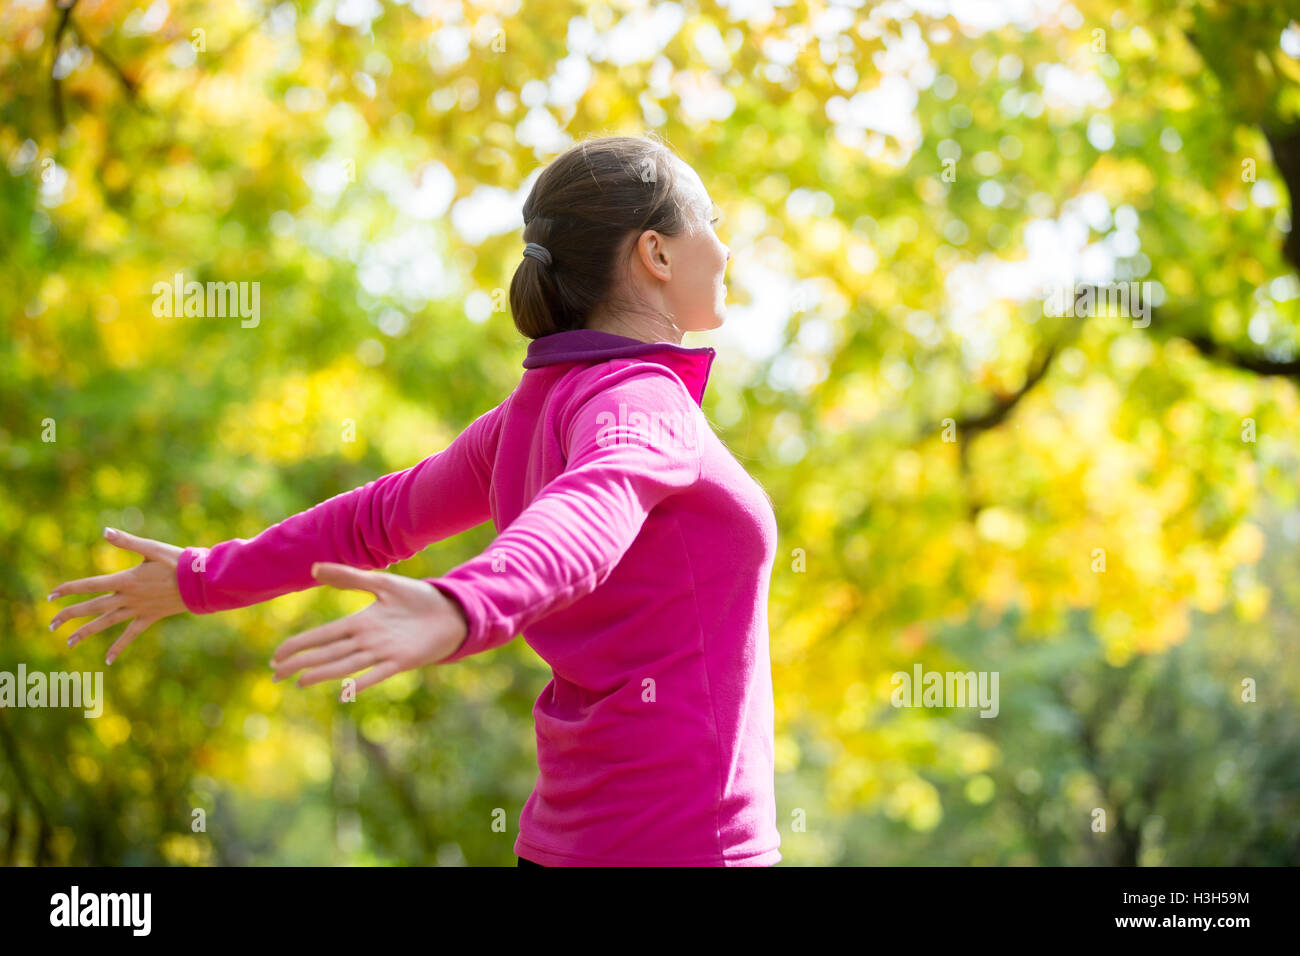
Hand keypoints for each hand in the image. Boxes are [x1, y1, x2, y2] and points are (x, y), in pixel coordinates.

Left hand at [48, 528, 187, 663]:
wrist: (201, 582)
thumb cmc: (178, 561)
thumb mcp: (152, 548)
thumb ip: (127, 542)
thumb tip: (105, 531)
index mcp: (125, 579)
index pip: (89, 585)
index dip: (69, 589)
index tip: (50, 596)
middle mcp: (127, 597)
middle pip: (92, 607)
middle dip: (69, 614)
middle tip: (50, 624)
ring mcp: (138, 610)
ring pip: (106, 623)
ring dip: (85, 632)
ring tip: (67, 642)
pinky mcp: (149, 617)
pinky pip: (130, 635)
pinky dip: (119, 647)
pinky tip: (107, 660)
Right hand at [270, 562, 469, 699]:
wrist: (450, 610)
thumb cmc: (416, 597)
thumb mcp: (382, 583)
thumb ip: (349, 578)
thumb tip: (314, 567)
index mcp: (360, 622)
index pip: (322, 635)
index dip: (300, 644)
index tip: (277, 655)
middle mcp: (367, 640)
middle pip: (327, 653)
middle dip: (301, 662)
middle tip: (275, 674)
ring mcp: (383, 652)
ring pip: (346, 665)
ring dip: (323, 673)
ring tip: (299, 682)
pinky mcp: (402, 661)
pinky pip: (378, 674)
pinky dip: (361, 683)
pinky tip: (343, 693)